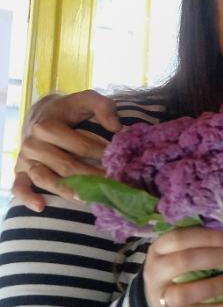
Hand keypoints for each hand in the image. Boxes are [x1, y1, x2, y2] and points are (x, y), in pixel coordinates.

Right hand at [13, 91, 120, 210]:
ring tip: (87, 198)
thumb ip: (103, 107)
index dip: (101, 153)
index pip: (80, 145)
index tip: (118, 161)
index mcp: (47, 126)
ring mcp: (26, 159)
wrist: (41, 113)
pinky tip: (41, 206)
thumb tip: (117, 128)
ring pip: (45, 179)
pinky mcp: (20, 171)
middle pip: (65, 165)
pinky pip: (19, 187)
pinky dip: (28, 198)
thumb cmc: (68, 109)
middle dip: (90, 176)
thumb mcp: (86, 100)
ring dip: (66, 190)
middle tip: (111, 184)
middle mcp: (33, 144)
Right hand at [143, 227, 222, 306]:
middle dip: (217, 257)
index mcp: (159, 249)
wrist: (155, 304)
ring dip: (216, 285)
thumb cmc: (177, 270)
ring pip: (186, 293)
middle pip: (184, 261)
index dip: (209, 237)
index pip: (179, 238)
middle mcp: (156, 273)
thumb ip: (200, 243)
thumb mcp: (179, 252)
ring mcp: (161, 298)